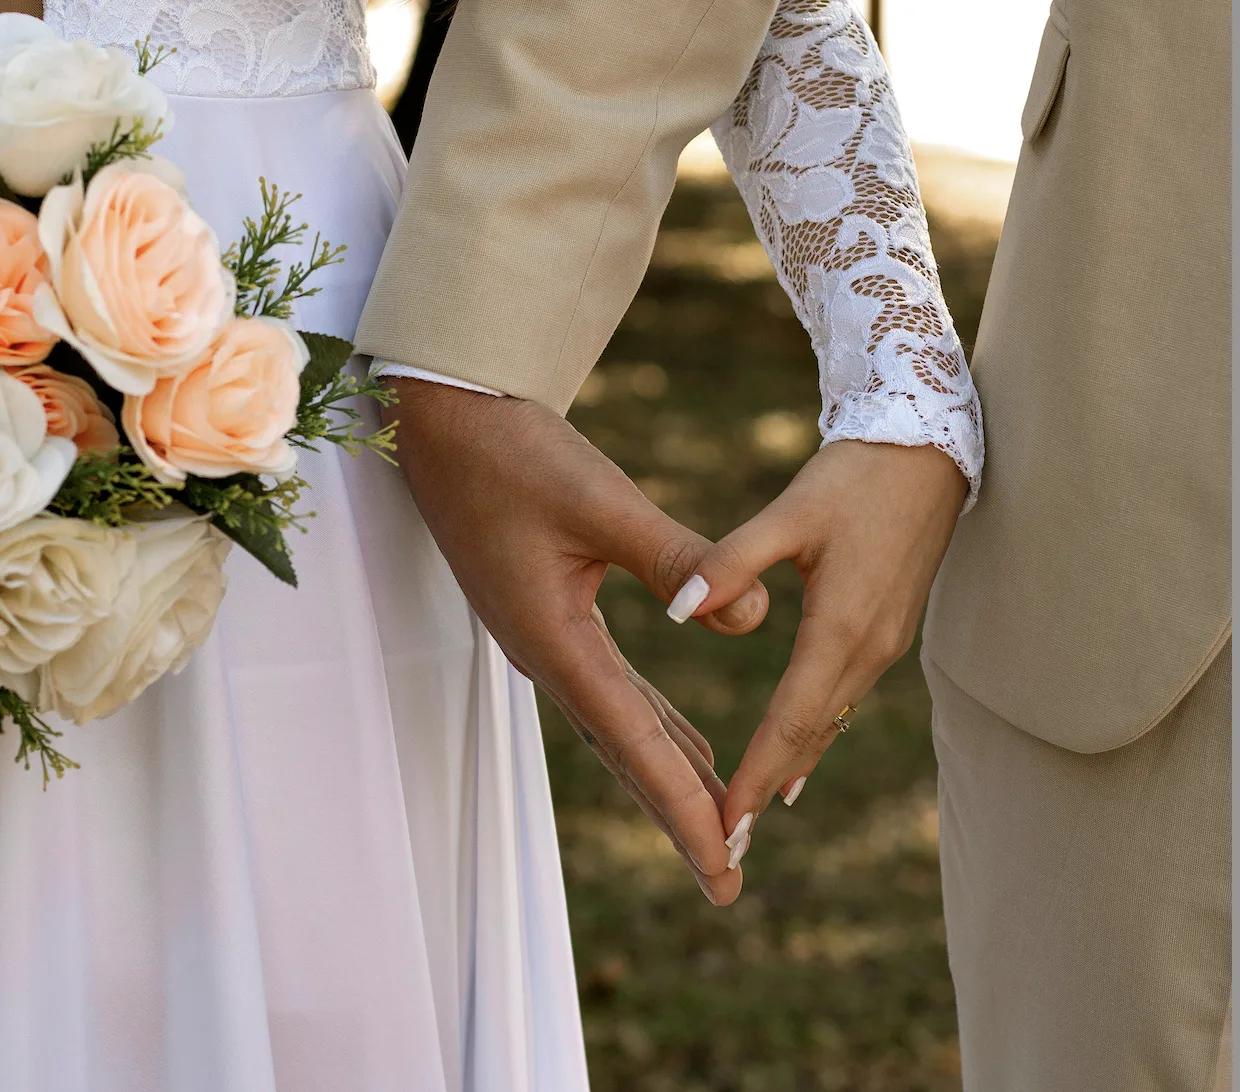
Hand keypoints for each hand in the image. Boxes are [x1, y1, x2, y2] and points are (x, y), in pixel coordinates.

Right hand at [383, 380, 767, 904]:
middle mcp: (548, 655)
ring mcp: (546, 640)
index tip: (724, 864)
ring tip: (718, 828)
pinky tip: (683, 740)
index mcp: (555, 639)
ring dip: (668, 778)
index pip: (633, 739)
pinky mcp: (551, 618)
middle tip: (728, 882)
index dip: (683, 804)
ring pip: (620, 728)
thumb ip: (675, 561)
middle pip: (626, 753)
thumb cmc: (511, 453)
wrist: (441, 422)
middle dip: (678, 817)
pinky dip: (654, 726)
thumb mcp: (598, 500)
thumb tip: (751, 622)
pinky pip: (614, 691)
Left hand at [667, 440, 967, 851]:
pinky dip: (815, 732)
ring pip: (830, 721)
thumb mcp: (788, 515)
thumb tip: (678, 611)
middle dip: (768, 788)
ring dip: (792, 765)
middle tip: (728, 841)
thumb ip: (729, 565)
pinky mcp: (891, 630)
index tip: (724, 822)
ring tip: (753, 811)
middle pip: (811, 736)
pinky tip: (796, 754)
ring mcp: (887, 644)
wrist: (929, 450)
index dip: (754, 775)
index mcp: (842, 628)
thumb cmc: (855, 477)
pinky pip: (844, 697)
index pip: (789, 721)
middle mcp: (870, 649)